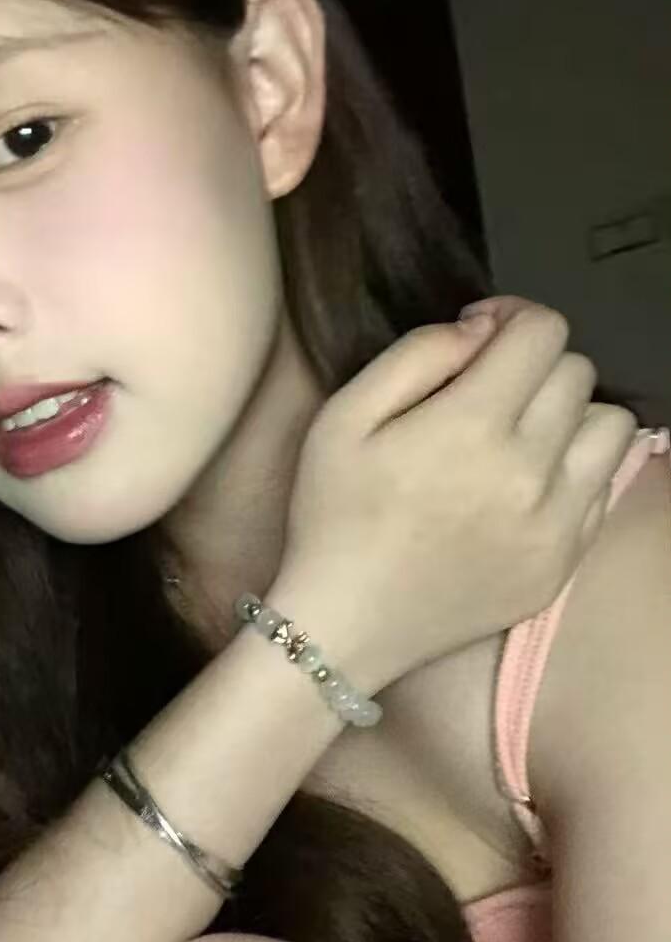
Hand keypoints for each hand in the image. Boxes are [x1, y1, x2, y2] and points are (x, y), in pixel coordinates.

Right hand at [274, 297, 638, 678]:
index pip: (543, 331)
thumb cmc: (333, 515)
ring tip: (519, 437)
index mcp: (473, 425)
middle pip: (576, 372)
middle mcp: (531, 471)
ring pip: (609, 427)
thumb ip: (416, 354)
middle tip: (485, 392)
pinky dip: (570, 475)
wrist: (345, 623)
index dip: (509, 318)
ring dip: (568, 416)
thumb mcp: (342, 416)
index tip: (476, 340)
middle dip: (531, 365)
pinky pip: (602, 490)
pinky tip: (519, 490)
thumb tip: (480, 332)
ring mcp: (556, 524)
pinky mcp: (563, 563)